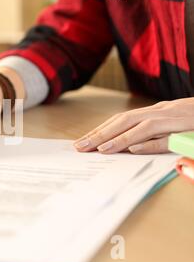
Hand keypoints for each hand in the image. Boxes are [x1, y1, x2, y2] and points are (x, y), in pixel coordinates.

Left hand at [73, 98, 193, 153]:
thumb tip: (130, 147)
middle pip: (122, 121)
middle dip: (99, 134)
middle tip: (79, 147)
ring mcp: (171, 117)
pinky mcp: (184, 125)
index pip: (119, 121)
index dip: (99, 130)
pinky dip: (148, 141)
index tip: (82, 142)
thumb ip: (152, 135)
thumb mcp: (170, 127)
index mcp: (152, 113)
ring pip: (139, 126)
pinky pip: (164, 134)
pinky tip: (131, 147)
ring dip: (117, 137)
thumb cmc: (193, 120)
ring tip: (98, 149)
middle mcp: (157, 112)